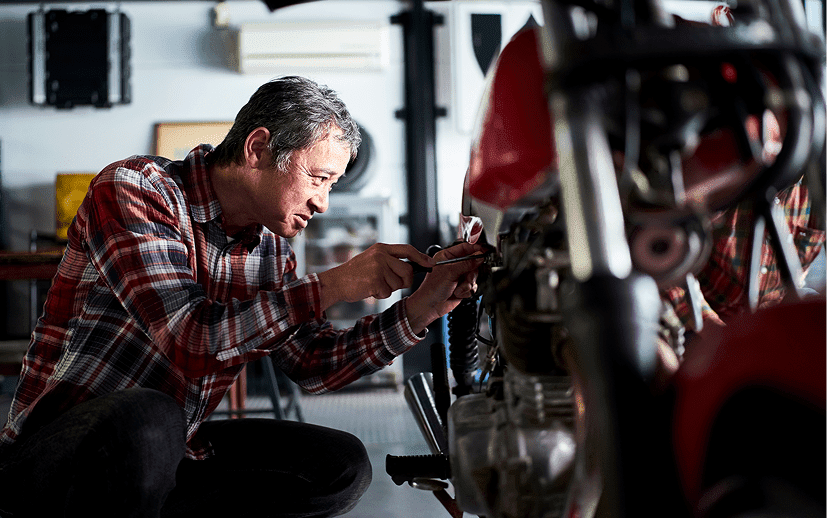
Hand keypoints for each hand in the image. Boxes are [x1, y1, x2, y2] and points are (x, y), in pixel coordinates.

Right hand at [317, 243, 434, 310]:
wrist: (336, 282)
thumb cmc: (354, 274)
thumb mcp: (372, 259)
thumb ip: (390, 260)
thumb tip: (411, 268)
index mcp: (381, 248)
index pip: (407, 250)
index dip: (421, 257)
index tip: (430, 264)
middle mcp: (381, 255)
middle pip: (407, 270)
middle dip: (403, 280)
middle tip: (389, 283)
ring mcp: (378, 267)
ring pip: (398, 283)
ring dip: (388, 288)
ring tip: (373, 284)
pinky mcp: (375, 280)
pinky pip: (388, 292)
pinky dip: (380, 294)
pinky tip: (369, 289)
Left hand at [405, 241, 484, 334]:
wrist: (430, 306)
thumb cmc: (432, 288)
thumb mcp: (450, 272)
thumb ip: (466, 264)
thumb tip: (479, 257)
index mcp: (447, 256)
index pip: (465, 248)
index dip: (475, 249)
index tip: (484, 251)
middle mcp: (454, 265)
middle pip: (473, 263)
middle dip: (471, 273)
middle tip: (467, 277)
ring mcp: (459, 276)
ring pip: (474, 275)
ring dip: (468, 284)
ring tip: (459, 288)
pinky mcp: (462, 286)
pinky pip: (473, 286)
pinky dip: (467, 291)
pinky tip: (458, 293)